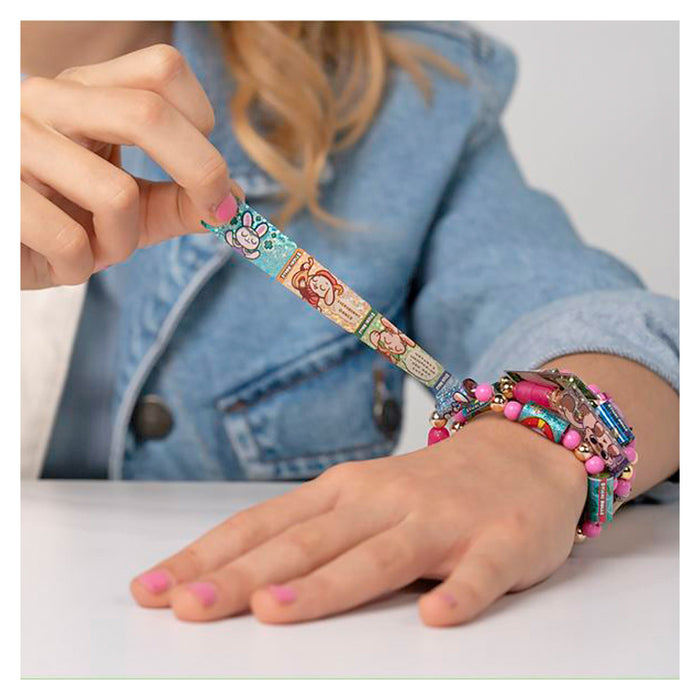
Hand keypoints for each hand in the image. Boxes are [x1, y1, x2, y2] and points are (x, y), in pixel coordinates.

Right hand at [21, 43, 242, 288]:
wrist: (5, 243)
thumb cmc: (68, 217)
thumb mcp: (133, 207)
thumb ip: (181, 201)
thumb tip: (236, 201)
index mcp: (86, 91)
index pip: (163, 70)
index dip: (203, 122)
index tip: (212, 171)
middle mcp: (47, 100)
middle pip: (148, 113)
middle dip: (201, 172)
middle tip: (218, 212)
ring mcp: (14, 142)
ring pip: (115, 193)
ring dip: (123, 242)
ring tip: (97, 248)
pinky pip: (70, 241)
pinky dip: (80, 266)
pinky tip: (62, 261)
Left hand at [130, 414, 586, 626]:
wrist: (521, 451)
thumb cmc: (429, 487)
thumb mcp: (363, 497)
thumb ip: (313, 533)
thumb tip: (237, 578)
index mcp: (345, 492)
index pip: (265, 525)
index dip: (209, 557)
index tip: (155, 590)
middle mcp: (384, 501)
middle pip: (307, 543)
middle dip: (243, 577)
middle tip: (187, 608)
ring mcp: (442, 521)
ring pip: (379, 556)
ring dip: (325, 584)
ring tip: (274, 612)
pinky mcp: (499, 542)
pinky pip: (479, 573)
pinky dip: (460, 593)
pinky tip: (436, 618)